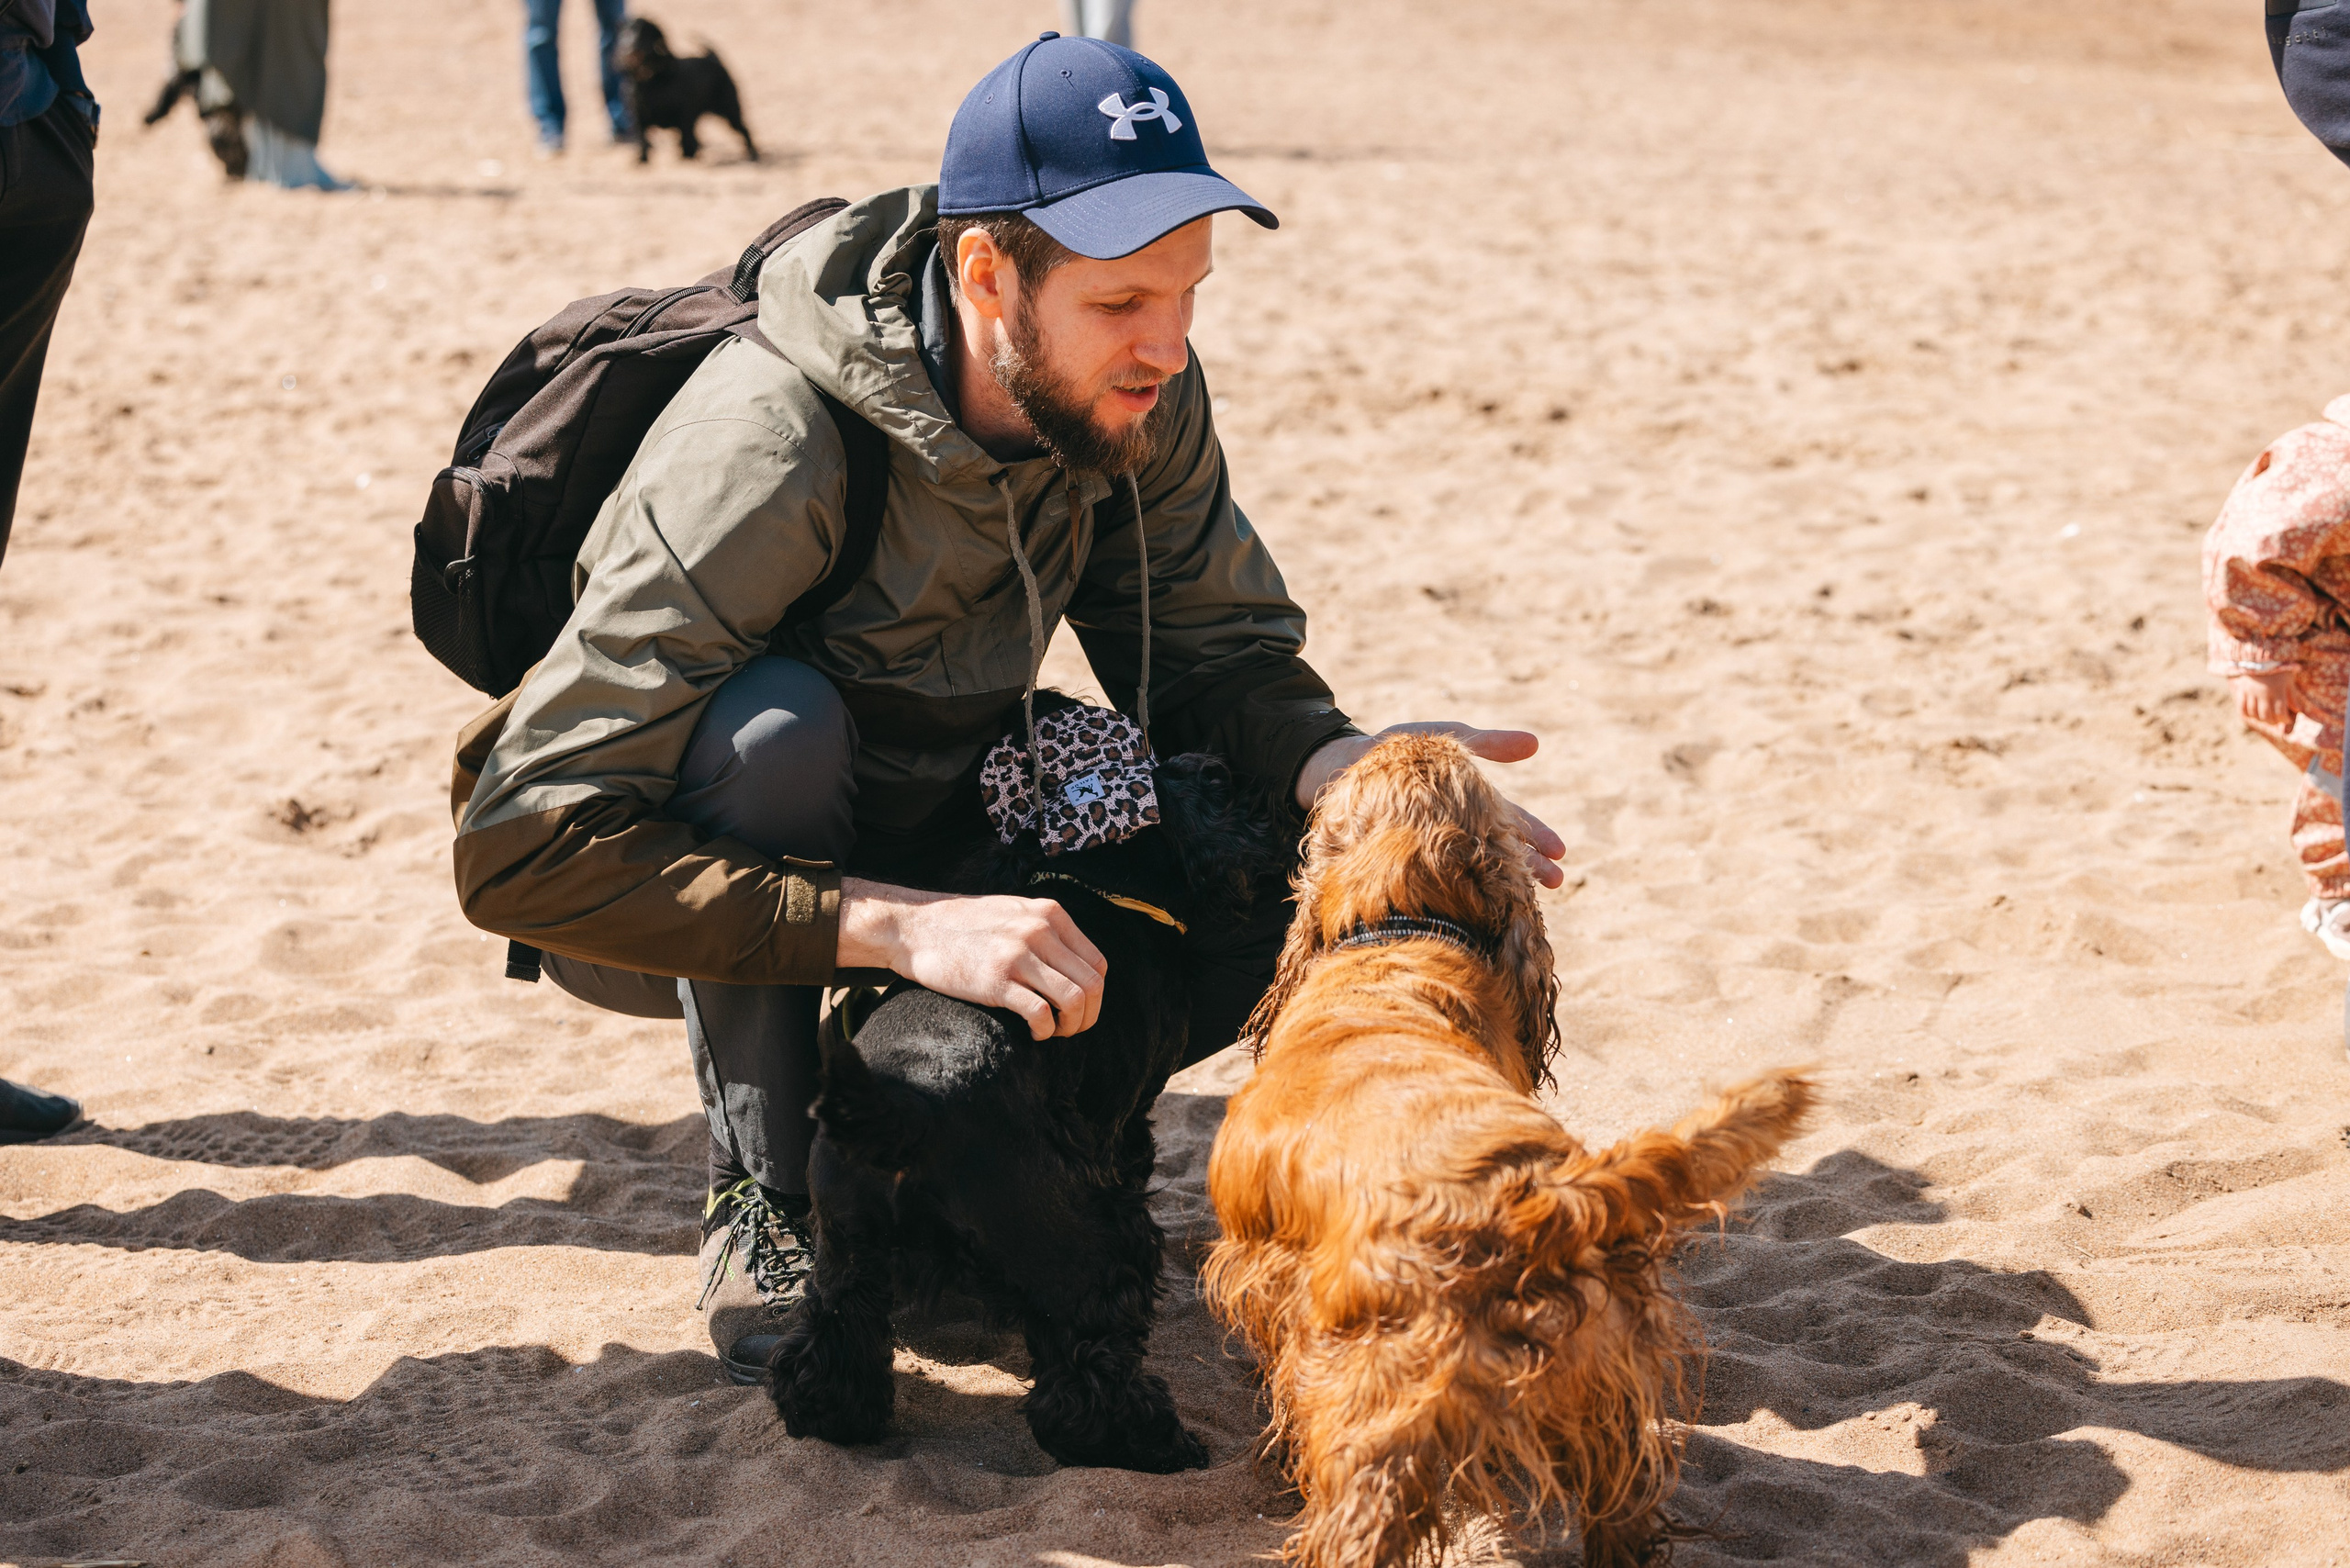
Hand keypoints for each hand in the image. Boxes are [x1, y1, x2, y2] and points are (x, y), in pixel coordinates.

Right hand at [837, 879, 1105, 1039]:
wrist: (914, 927)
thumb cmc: (963, 925)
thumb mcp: (1014, 912)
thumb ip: (1046, 930)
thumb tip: (1075, 965)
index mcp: (1049, 913)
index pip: (1097, 962)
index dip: (1095, 993)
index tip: (1080, 1008)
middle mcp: (1040, 931)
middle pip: (1092, 984)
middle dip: (1088, 1015)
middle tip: (1071, 1028)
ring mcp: (1019, 955)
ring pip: (1074, 1000)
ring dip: (1071, 1026)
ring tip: (1055, 1032)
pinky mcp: (997, 980)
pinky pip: (1041, 1013)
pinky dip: (1045, 1031)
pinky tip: (1034, 1033)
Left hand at [1295, 723, 1568, 888]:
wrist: (1339, 766)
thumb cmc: (1396, 752)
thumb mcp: (1445, 741)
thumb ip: (1488, 743)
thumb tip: (1536, 745)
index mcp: (1469, 808)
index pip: (1510, 824)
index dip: (1536, 838)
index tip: (1560, 855)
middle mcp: (1454, 832)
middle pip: (1496, 850)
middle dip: (1527, 866)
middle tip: (1557, 882)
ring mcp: (1430, 850)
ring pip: (1469, 868)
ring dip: (1497, 882)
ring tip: (1520, 902)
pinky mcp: (1402, 862)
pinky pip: (1432, 879)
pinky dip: (1452, 891)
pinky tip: (1467, 908)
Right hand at [2232, 669, 2298, 727]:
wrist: (2260, 657)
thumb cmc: (2278, 670)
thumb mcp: (2288, 681)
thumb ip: (2292, 696)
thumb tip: (2298, 710)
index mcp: (2277, 690)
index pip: (2280, 712)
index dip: (2284, 719)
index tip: (2287, 720)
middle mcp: (2263, 693)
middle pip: (2266, 715)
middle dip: (2273, 722)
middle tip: (2276, 721)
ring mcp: (2251, 692)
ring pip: (2254, 713)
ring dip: (2260, 720)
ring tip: (2266, 719)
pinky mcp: (2242, 691)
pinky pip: (2241, 708)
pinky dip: (2246, 715)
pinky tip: (2252, 716)